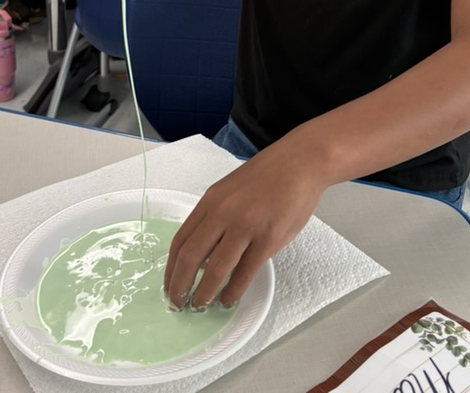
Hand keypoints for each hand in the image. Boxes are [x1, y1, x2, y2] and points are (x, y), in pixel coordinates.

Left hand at [164, 138, 326, 309]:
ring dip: (205, 294)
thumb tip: (202, 255)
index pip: (180, 240)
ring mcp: (246, 226)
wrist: (299, 163)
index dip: (171, 269)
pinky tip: (228, 299)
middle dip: (180, 287)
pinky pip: (244, 273)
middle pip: (190, 257)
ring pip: (215, 270)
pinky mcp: (268, 239)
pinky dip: (233, 292)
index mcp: (211, 200)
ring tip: (202, 306)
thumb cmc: (267, 176)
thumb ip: (215, 217)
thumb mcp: (230, 190)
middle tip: (179, 305)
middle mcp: (223, 213)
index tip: (169, 287)